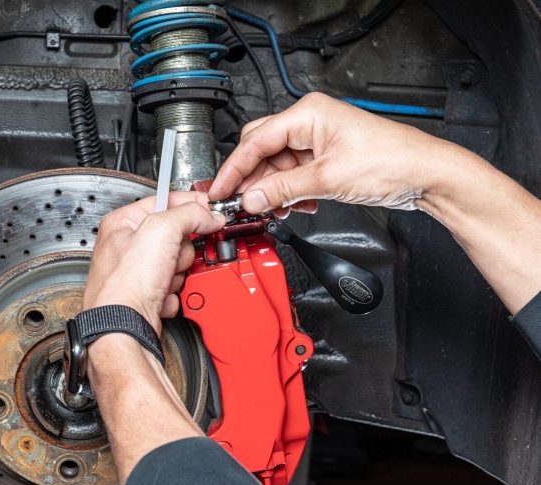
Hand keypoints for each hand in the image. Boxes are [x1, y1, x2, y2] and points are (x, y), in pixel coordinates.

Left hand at [83, 191, 224, 332]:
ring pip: (177, 263)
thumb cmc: (125, 283)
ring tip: (160, 280)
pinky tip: (158, 295)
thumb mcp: (161, 230)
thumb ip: (189, 214)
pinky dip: (171, 293)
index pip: (164, 201)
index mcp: (122, 223)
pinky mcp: (146, 294)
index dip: (189, 206)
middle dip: (179, 251)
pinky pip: (173, 285)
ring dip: (176, 274)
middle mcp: (126, 246)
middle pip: (175, 236)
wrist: (123, 327)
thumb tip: (207, 214)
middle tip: (170, 258)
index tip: (208, 210)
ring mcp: (137, 272)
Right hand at [209, 92, 455, 217]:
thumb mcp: (327, 179)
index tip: (220, 191)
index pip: (255, 141)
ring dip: (274, 191)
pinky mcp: (326, 158)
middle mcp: (310, 122)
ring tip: (276, 209)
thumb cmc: (391, 162)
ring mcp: (318, 140)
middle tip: (243, 204)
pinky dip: (290, 193)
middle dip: (253, 180)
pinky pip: (294, 176)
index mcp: (307, 113)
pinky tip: (298, 205)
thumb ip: (282, 190)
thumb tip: (250, 198)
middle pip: (262, 151)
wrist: (426, 175)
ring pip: (277, 167)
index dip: (234, 169)